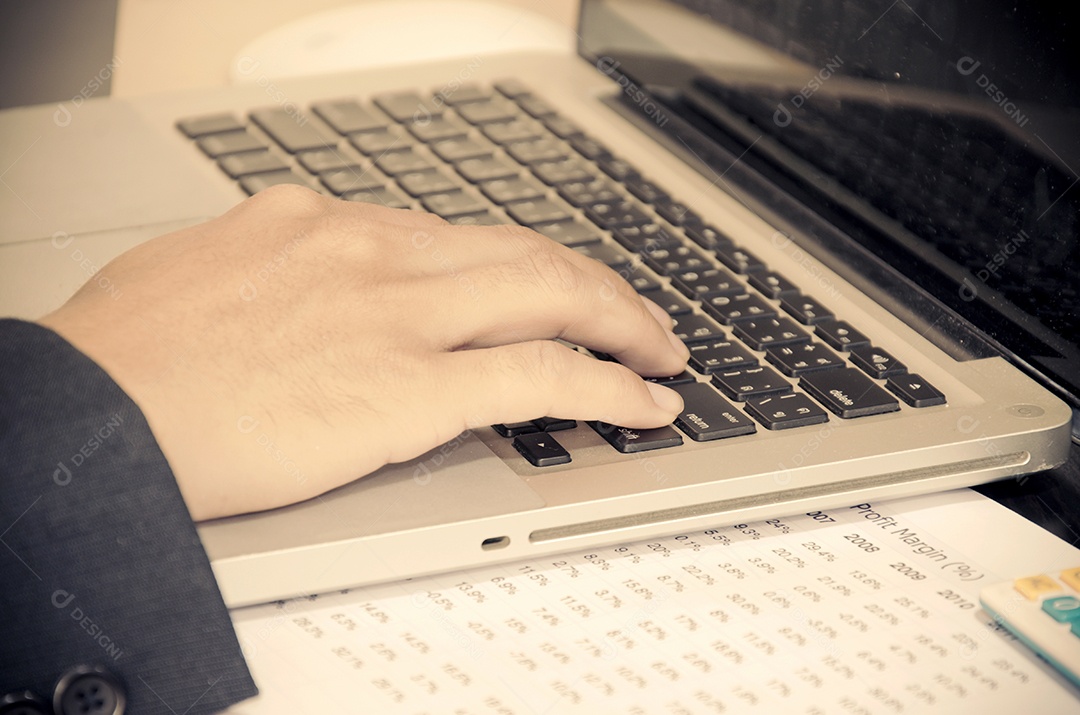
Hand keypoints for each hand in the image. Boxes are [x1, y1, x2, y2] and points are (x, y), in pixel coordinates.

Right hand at [40, 186, 687, 519]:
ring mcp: (397, 313)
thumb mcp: (204, 278)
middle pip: (523, 250)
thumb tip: (305, 291)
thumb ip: (275, 274)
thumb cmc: (125, 360)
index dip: (518, 261)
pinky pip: (542, 376)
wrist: (87, 417)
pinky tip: (642, 401)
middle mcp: (371, 250)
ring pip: (551, 296)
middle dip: (595, 282)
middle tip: (635, 313)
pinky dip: (608, 386)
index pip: (455, 234)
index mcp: (320, 221)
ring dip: (621, 322)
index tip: (542, 284)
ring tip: (659, 350)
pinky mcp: (410, 388)